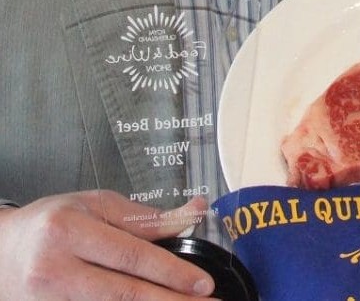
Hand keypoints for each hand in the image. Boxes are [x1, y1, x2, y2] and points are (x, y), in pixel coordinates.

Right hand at [0, 191, 214, 299]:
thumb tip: (196, 212)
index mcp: (69, 230)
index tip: (202, 283)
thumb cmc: (54, 222)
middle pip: (123, 293)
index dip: (171, 271)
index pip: (131, 255)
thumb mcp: (98, 206)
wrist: (2, 251)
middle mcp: (55, 270)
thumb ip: (146, 217)